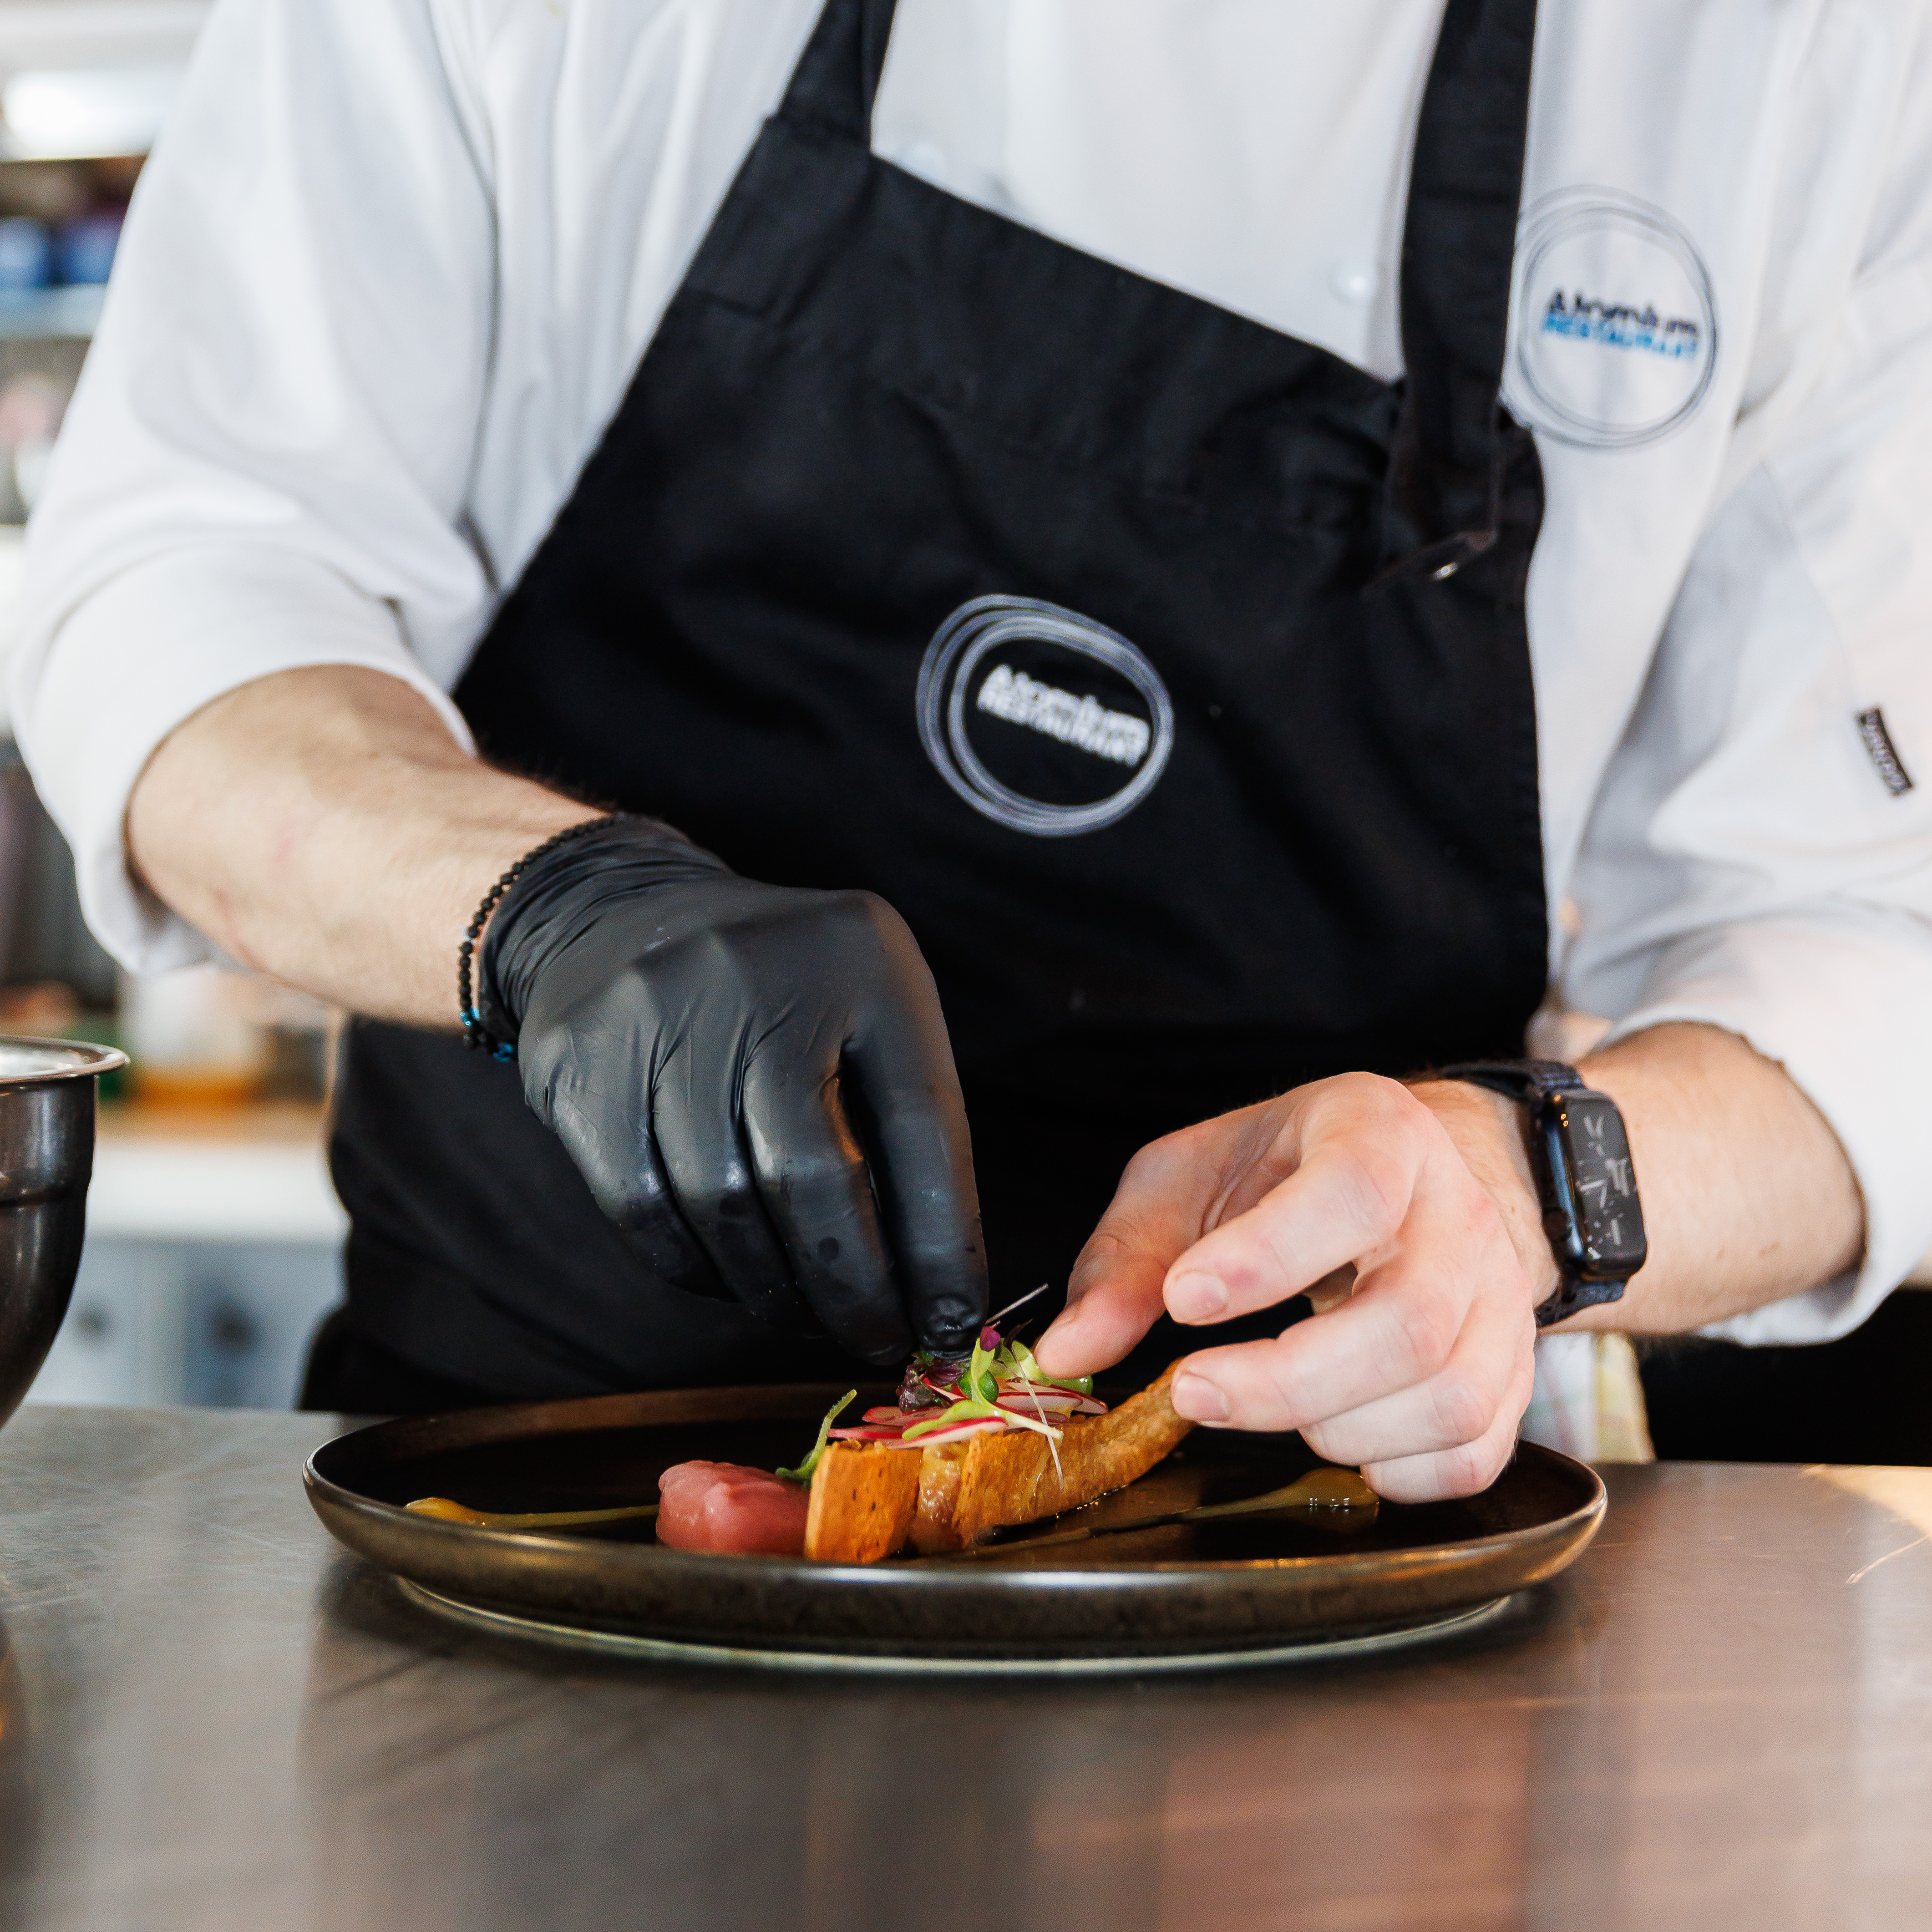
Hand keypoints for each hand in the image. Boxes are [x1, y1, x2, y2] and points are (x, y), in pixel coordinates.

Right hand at [482, 819, 986, 1364]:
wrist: (621, 916)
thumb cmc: (783, 993)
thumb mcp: (868, 1014)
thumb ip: (907, 1131)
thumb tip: (938, 1292)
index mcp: (857, 954)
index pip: (922, 1123)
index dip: (943, 1242)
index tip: (955, 1324)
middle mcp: (752, 973)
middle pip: (812, 1176)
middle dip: (855, 1287)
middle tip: (877, 1342)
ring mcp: (652, 1015)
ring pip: (721, 1207)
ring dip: (776, 1289)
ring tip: (808, 1315)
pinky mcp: (576, 1066)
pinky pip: (642, 1209)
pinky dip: (697, 1267)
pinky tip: (732, 1276)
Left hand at [1032, 1074, 1554, 1500]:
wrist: (1407, 1171)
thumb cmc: (1285, 1170)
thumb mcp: (1189, 1177)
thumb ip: (1125, 1259)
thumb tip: (1067, 1352)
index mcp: (1379, 1134)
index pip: (1350, 1193)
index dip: (1267, 1258)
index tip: (1187, 1300)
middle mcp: (1457, 1213)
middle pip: (1407, 1320)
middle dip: (1289, 1381)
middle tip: (1194, 1391)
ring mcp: (1499, 1296)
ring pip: (1448, 1394)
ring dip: (1339, 1430)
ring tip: (1268, 1405)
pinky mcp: (1512, 1368)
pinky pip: (1478, 1452)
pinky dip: (1401, 1472)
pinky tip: (1340, 1442)